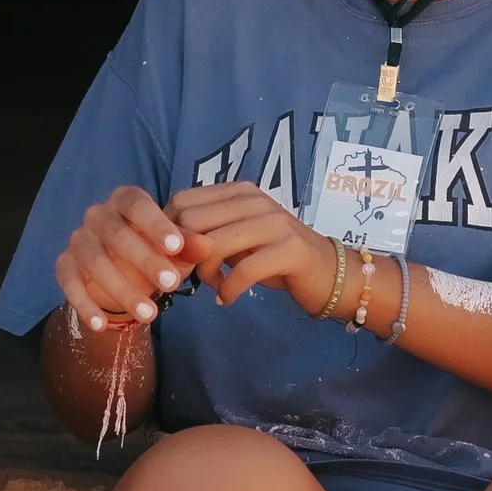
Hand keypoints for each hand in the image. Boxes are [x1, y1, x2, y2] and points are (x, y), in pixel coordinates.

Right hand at [54, 186, 190, 330]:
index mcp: (124, 200)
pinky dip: (84, 304)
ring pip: (95, 261)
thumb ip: (187, 245)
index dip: (156, 225)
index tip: (177, 247)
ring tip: (150, 314)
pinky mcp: (64, 264)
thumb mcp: (173, 247)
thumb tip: (207, 247)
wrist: (119, 268)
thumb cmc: (152, 249)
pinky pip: (69, 283)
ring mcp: (78, 239)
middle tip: (171, 284)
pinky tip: (101, 325)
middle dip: (144, 261)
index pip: (138, 205)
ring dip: (122, 290)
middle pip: (116, 234)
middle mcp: (97, 215)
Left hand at [169, 181, 340, 316]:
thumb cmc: (275, 257)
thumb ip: (206, 233)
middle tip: (191, 277)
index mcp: (239, 192)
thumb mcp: (237, 239)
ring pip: (212, 245)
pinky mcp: (290, 249)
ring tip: (214, 286)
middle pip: (191, 222)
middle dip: (182, 257)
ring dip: (204, 275)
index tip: (174, 260)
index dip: (167, 235)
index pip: (182, 202)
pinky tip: (227, 298)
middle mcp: (255, 200)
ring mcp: (274, 222)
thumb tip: (163, 244)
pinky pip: (243, 271)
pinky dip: (228, 290)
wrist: (328, 273)